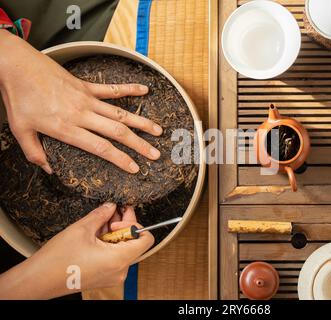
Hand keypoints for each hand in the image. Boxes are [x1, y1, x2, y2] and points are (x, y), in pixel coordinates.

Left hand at [0, 30, 161, 173]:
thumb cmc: (18, 97)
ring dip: (141, 122)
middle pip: (117, 132)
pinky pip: (111, 89)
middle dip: (139, 145)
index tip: (135, 168)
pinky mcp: (86, 86)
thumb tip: (48, 169)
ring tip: (158, 131)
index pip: (100, 147)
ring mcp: (86, 99)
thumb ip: (35, 152)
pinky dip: (129, 89)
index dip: (120, 159)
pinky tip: (145, 90)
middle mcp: (82, 114)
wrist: (16, 65)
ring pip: (120, 113)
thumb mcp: (20, 130)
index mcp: (66, 128)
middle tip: (155, 154)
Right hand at [0, 203, 153, 298]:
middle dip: (122, 225)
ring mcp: (113, 276)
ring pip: (123, 249)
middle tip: (110, 212)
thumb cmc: (57, 259)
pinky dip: (109, 244)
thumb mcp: (82, 229)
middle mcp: (120, 271)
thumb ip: (102, 214)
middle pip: (134, 242)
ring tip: (99, 223)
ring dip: (114, 234)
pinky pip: (115, 257)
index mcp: (119, 259)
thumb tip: (111, 206)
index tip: (119, 218)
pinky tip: (95, 235)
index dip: (135, 224)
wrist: (38, 281)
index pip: (146, 239)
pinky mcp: (105, 277)